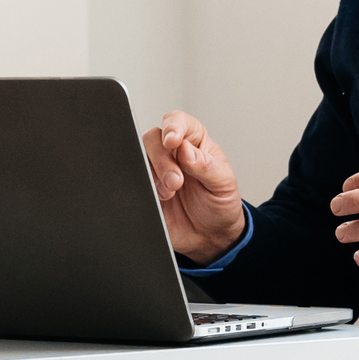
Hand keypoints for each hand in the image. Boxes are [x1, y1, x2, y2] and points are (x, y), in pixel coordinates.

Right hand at [141, 111, 247, 261]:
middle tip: (176, 181)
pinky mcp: (146, 190)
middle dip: (162, 158)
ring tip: (171, 193)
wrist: (210, 237)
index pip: (179, 122)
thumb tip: (185, 149)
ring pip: (140, 158)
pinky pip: (135, 182)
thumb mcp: (223, 183)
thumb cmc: (219, 204)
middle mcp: (173, 153)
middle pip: (153, 138)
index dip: (173, 126)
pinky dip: (146, 189)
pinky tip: (161, 199)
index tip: (172, 140)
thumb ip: (206, 165)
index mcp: (194, 143)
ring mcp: (157, 172)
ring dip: (155, 176)